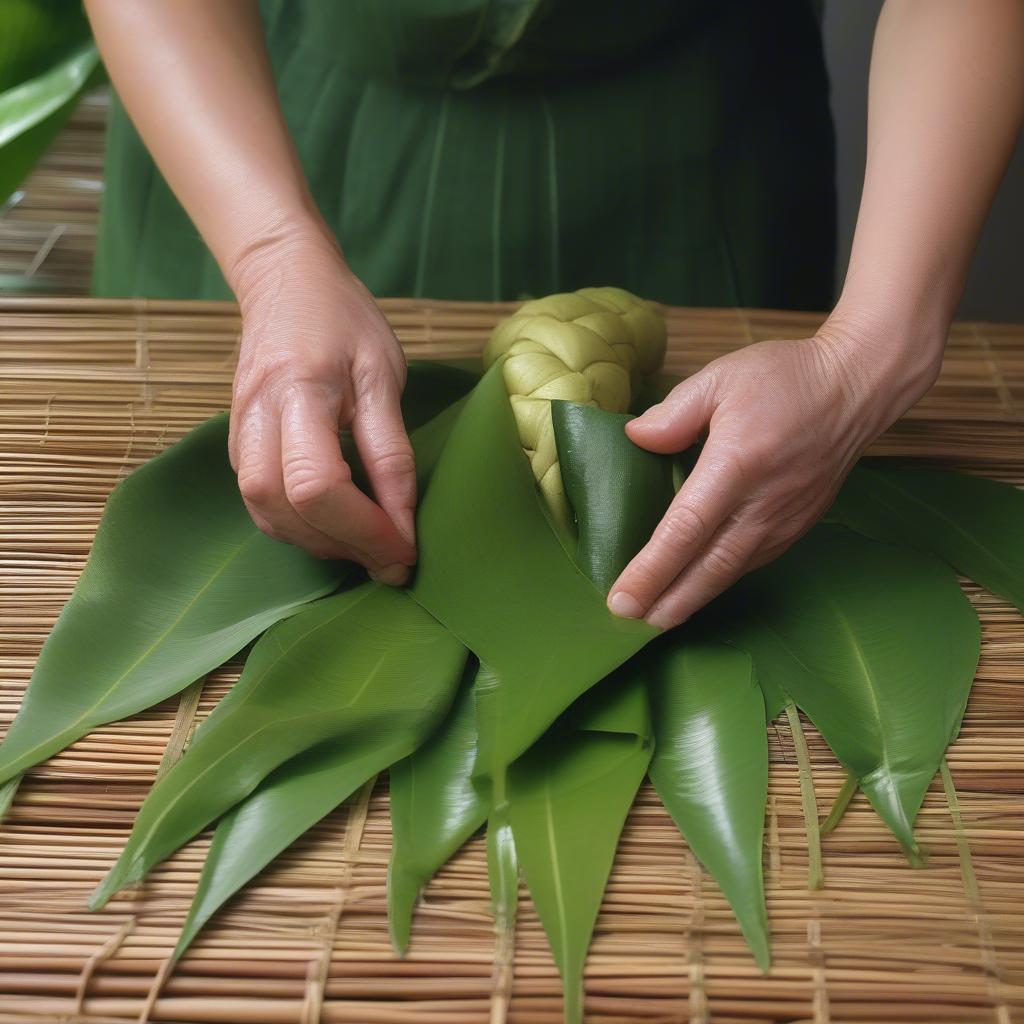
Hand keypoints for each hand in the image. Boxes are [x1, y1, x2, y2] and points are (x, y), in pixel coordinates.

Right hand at [227, 227, 416, 583]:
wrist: (288, 282)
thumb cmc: (345, 322)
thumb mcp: (384, 374)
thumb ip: (391, 449)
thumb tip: (402, 519)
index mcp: (299, 391)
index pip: (319, 485)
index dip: (365, 528)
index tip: (406, 550)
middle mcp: (258, 416)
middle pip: (283, 508)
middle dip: (342, 544)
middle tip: (391, 557)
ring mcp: (240, 431)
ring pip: (265, 514)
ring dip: (319, 543)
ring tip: (368, 546)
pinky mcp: (238, 442)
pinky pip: (260, 504)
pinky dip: (299, 528)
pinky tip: (336, 527)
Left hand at [607, 320, 943, 628]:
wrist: (856, 387)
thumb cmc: (785, 377)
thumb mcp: (720, 378)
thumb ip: (674, 412)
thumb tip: (637, 438)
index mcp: (736, 465)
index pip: (685, 530)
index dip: (652, 569)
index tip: (622, 599)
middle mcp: (762, 503)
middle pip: (709, 567)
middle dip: (668, 600)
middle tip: (631, 624)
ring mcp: (785, 519)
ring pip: (732, 572)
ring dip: (694, 599)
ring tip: (658, 619)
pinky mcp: (798, 525)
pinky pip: (753, 561)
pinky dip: (722, 581)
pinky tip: (698, 590)